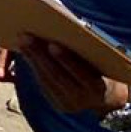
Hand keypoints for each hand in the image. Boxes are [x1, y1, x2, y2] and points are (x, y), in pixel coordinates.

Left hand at [15, 36, 130, 119]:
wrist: (108, 101)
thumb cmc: (107, 72)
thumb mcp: (105, 64)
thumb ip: (91, 52)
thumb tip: (72, 27)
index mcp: (98, 88)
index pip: (80, 73)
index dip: (66, 59)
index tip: (52, 44)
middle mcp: (82, 99)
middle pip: (57, 76)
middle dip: (40, 56)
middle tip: (26, 36)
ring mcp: (68, 104)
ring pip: (47, 80)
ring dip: (33, 59)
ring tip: (22, 41)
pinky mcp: (58, 105)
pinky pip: (44, 84)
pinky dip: (35, 68)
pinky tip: (27, 53)